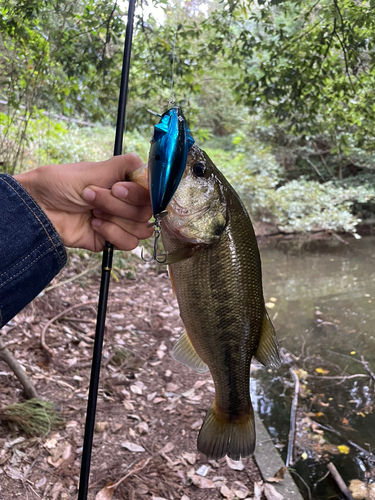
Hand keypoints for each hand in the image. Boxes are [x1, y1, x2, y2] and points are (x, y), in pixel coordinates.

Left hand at [14, 154, 152, 251]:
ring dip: (116, 220)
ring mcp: (119, 222)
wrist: (36, 209)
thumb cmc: (58, 184)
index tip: (116, 188)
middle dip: (118, 206)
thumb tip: (145, 164)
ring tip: (92, 212)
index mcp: (123, 183)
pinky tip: (94, 225)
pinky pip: (129, 243)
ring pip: (141, 229)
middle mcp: (125, 203)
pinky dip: (112, 234)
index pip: (152, 191)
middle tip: (92, 197)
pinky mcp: (111, 240)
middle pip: (146, 211)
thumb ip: (123, 166)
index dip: (138, 193)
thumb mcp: (92, 170)